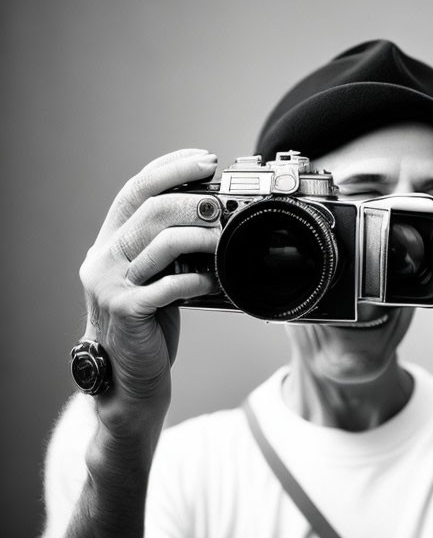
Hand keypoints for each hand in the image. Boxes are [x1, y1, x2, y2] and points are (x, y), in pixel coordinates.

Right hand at [78, 149, 219, 429]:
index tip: (204, 160)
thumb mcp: (153, 276)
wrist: (127, 378)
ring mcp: (112, 284)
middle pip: (150, 210)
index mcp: (109, 243)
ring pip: (162, 242)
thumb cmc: (147, 324)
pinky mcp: (128, 310)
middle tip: (221, 203)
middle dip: (192, 200)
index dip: (170, 169)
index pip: (135, 189)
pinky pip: (170, 284)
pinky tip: (212, 280)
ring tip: (223, 240)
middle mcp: (103, 259)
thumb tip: (211, 211)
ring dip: (202, 237)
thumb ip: (167, 246)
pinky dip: (198, 278)